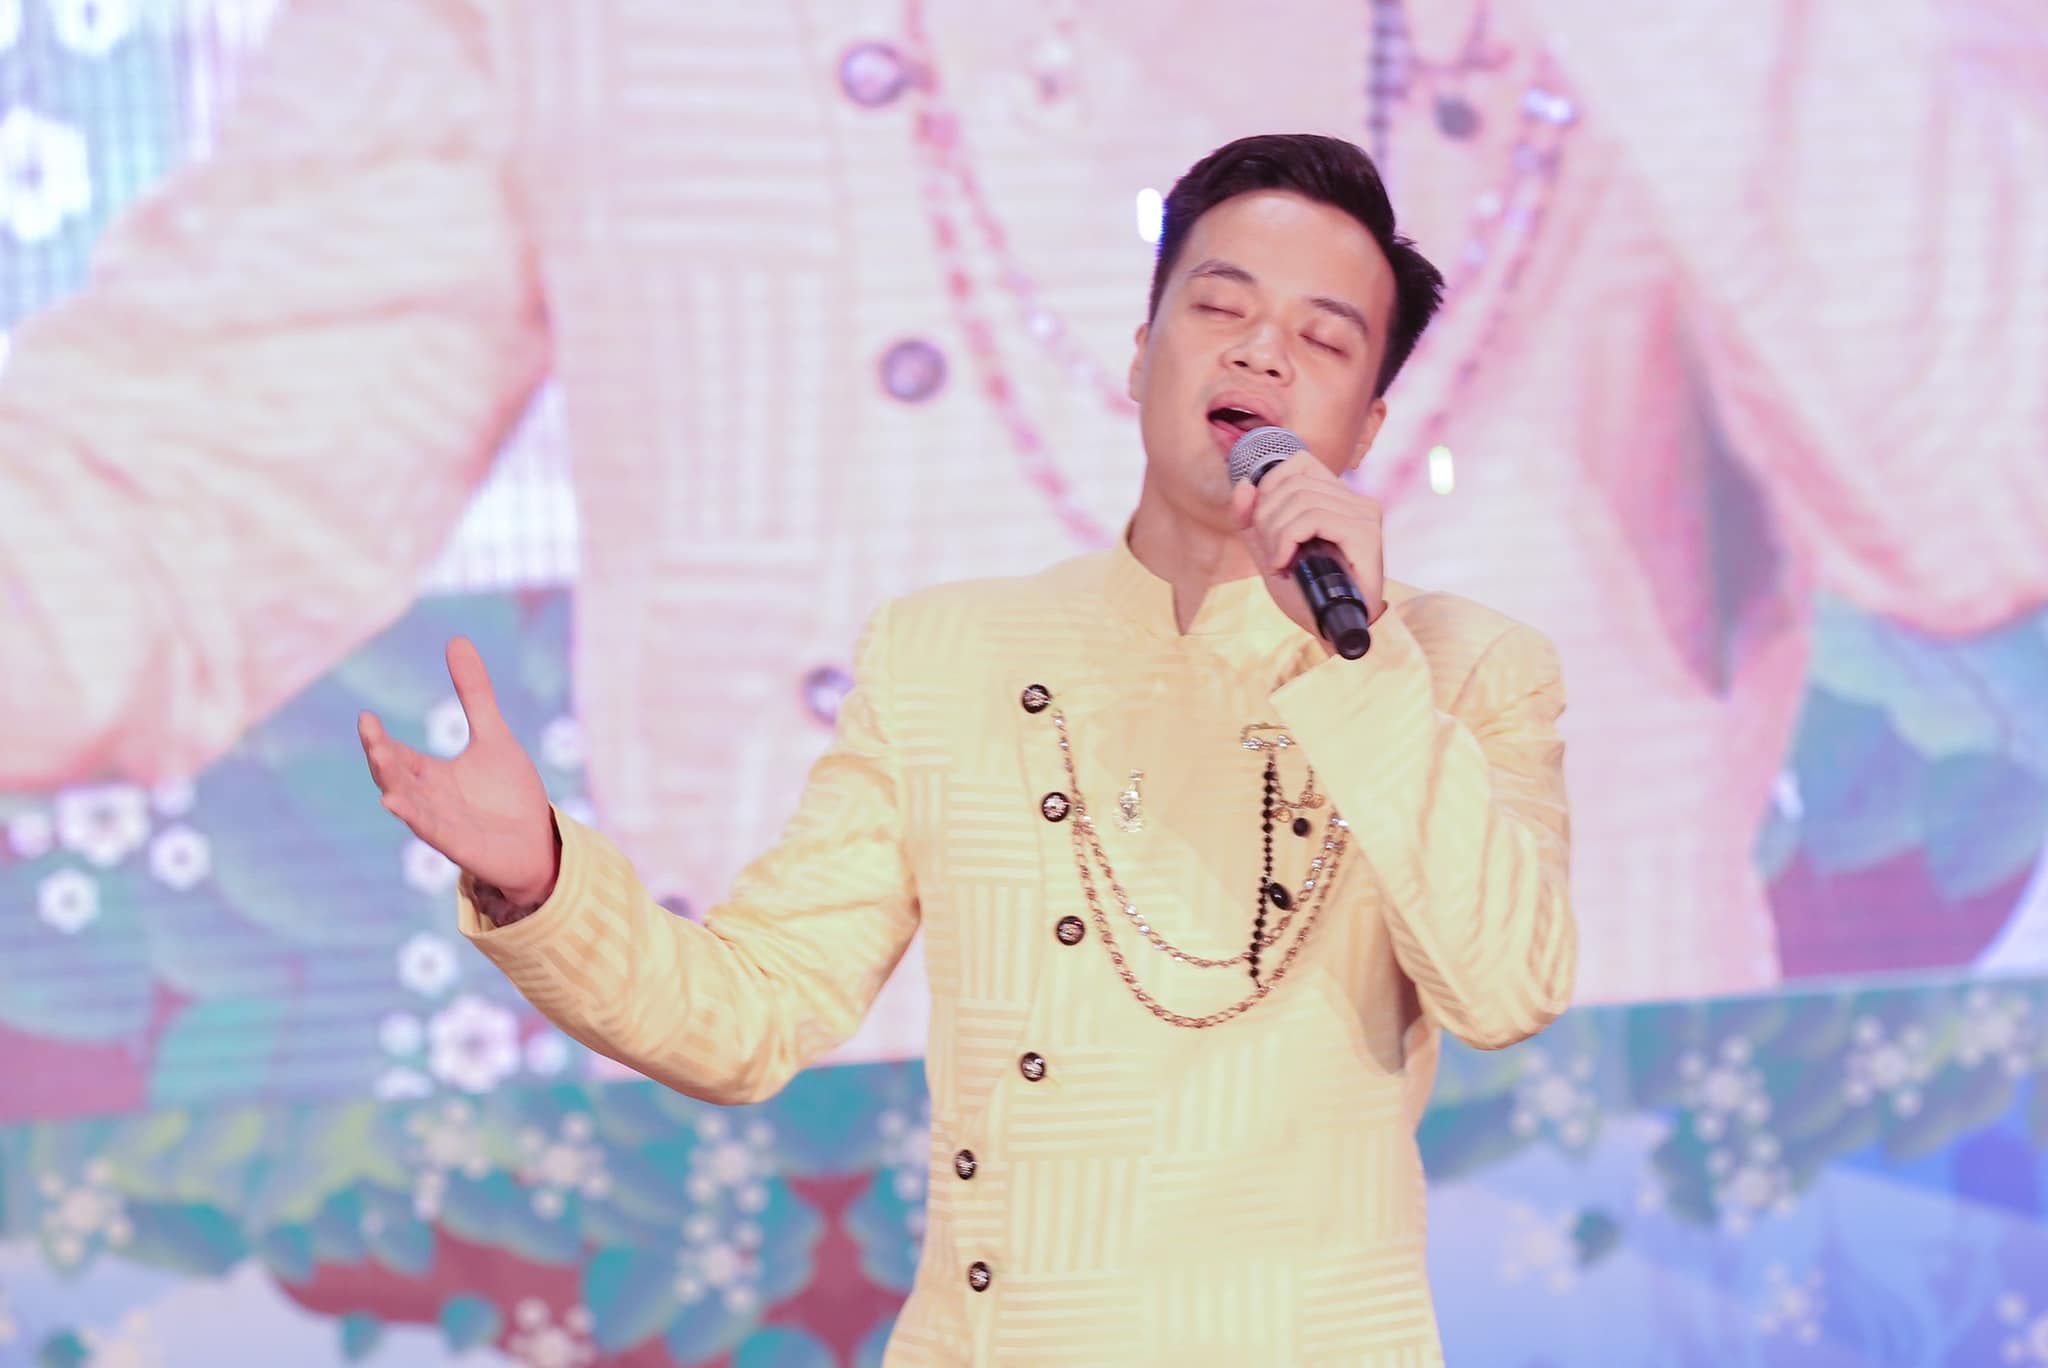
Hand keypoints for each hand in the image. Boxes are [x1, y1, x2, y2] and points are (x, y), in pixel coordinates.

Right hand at [359, 638, 558, 905]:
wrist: (538, 843)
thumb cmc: (510, 794)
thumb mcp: (494, 736)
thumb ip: (474, 693)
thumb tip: (455, 639)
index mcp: (431, 775)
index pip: (396, 754)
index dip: (380, 739)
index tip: (366, 717)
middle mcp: (429, 799)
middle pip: (394, 776)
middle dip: (380, 755)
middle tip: (368, 730)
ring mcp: (441, 823)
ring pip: (407, 802)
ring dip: (393, 782)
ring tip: (380, 758)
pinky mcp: (457, 846)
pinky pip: (430, 830)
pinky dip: (413, 816)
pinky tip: (394, 803)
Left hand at [1230, 456, 1386, 641]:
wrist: (1331, 629)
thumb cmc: (1306, 592)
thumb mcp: (1268, 549)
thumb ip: (1252, 518)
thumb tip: (1244, 485)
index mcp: (1338, 496)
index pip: (1298, 463)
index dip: (1269, 487)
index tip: (1261, 526)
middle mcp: (1356, 499)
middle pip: (1292, 483)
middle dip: (1266, 518)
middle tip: (1269, 553)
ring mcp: (1364, 514)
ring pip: (1300, 500)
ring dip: (1275, 534)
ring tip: (1278, 562)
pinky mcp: (1365, 533)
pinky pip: (1312, 518)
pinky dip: (1287, 540)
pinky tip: (1285, 563)